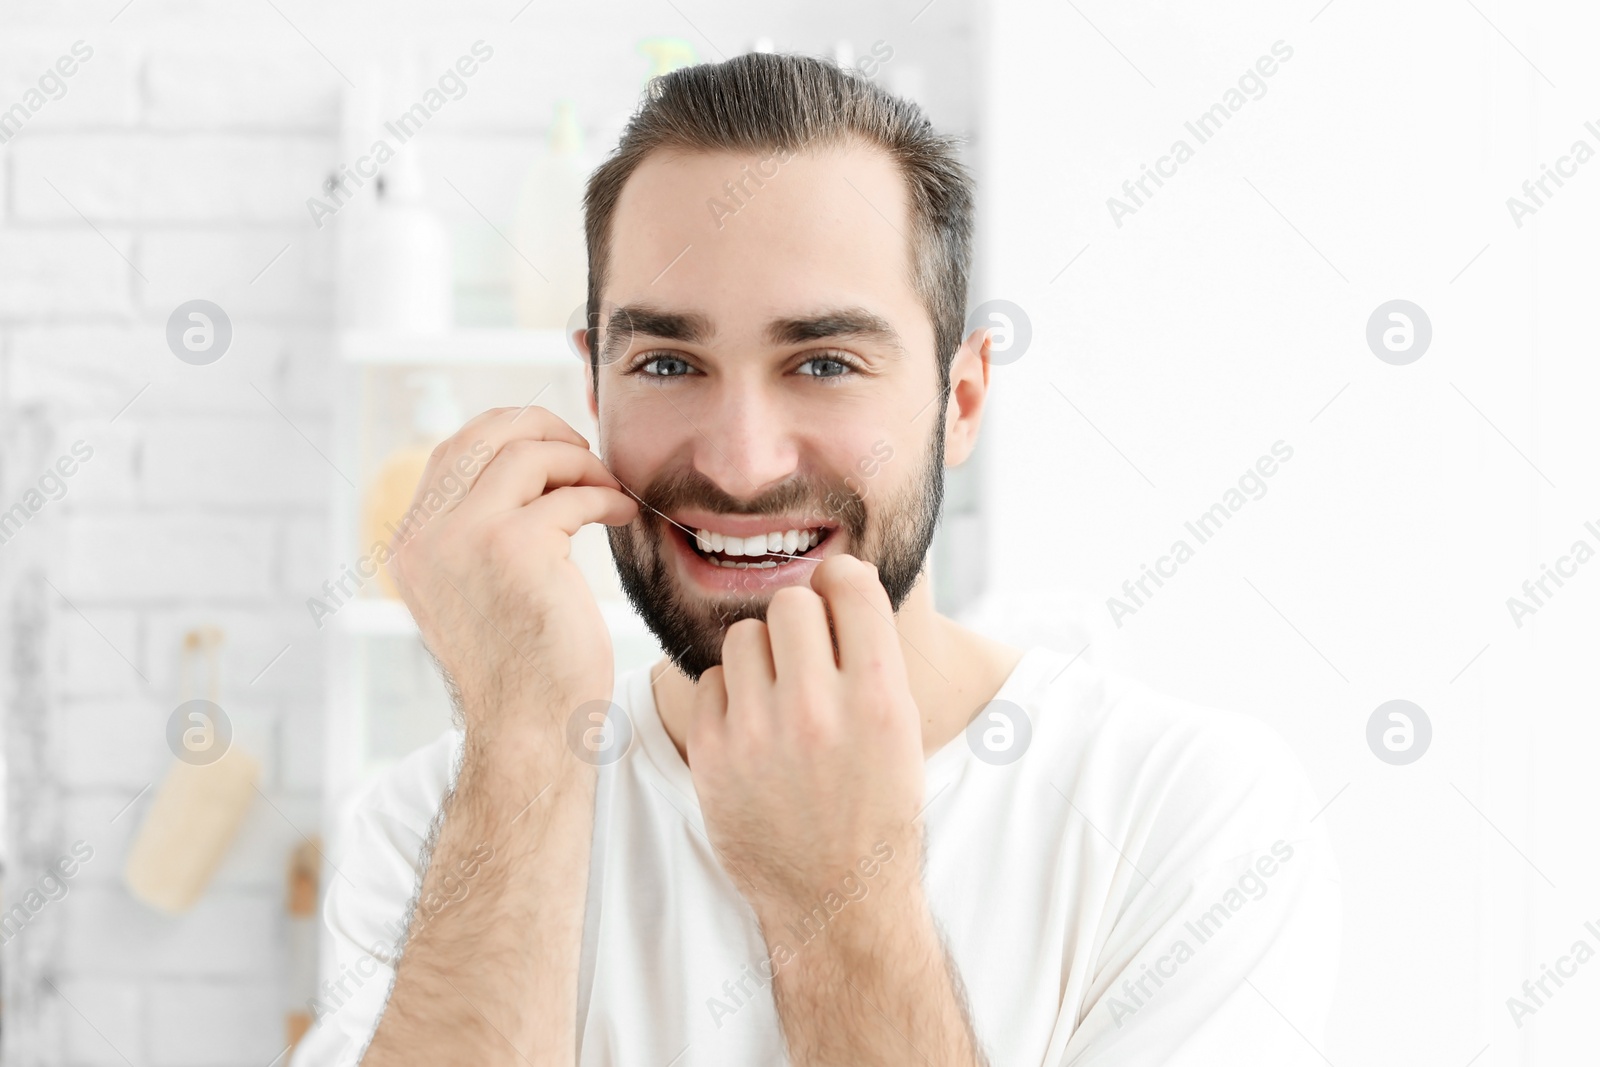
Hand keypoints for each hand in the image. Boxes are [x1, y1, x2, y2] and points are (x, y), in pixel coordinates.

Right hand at [386, 407, 636, 757]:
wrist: (530, 728)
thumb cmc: (522, 666)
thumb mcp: (479, 589)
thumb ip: (479, 533)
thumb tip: (525, 465)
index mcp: (413, 544)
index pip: (453, 451)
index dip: (509, 435)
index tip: (557, 452)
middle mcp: (427, 535)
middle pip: (483, 434)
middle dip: (544, 428)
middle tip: (586, 454)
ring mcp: (466, 537)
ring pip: (528, 453)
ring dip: (581, 463)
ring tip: (609, 489)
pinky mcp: (515, 547)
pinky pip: (572, 495)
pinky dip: (605, 497)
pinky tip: (623, 514)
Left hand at [686, 555, 925, 923]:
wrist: (836, 896)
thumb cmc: (875, 807)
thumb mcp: (900, 728)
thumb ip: (870, 654)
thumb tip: (834, 577)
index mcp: (877, 697)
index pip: (849, 582)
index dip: (840, 582)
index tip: (834, 597)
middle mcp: (818, 708)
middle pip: (790, 601)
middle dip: (799, 622)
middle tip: (806, 656)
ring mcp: (760, 732)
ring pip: (745, 636)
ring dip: (761, 657)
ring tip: (778, 697)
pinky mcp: (714, 754)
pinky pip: (710, 680)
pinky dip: (729, 697)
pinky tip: (752, 730)